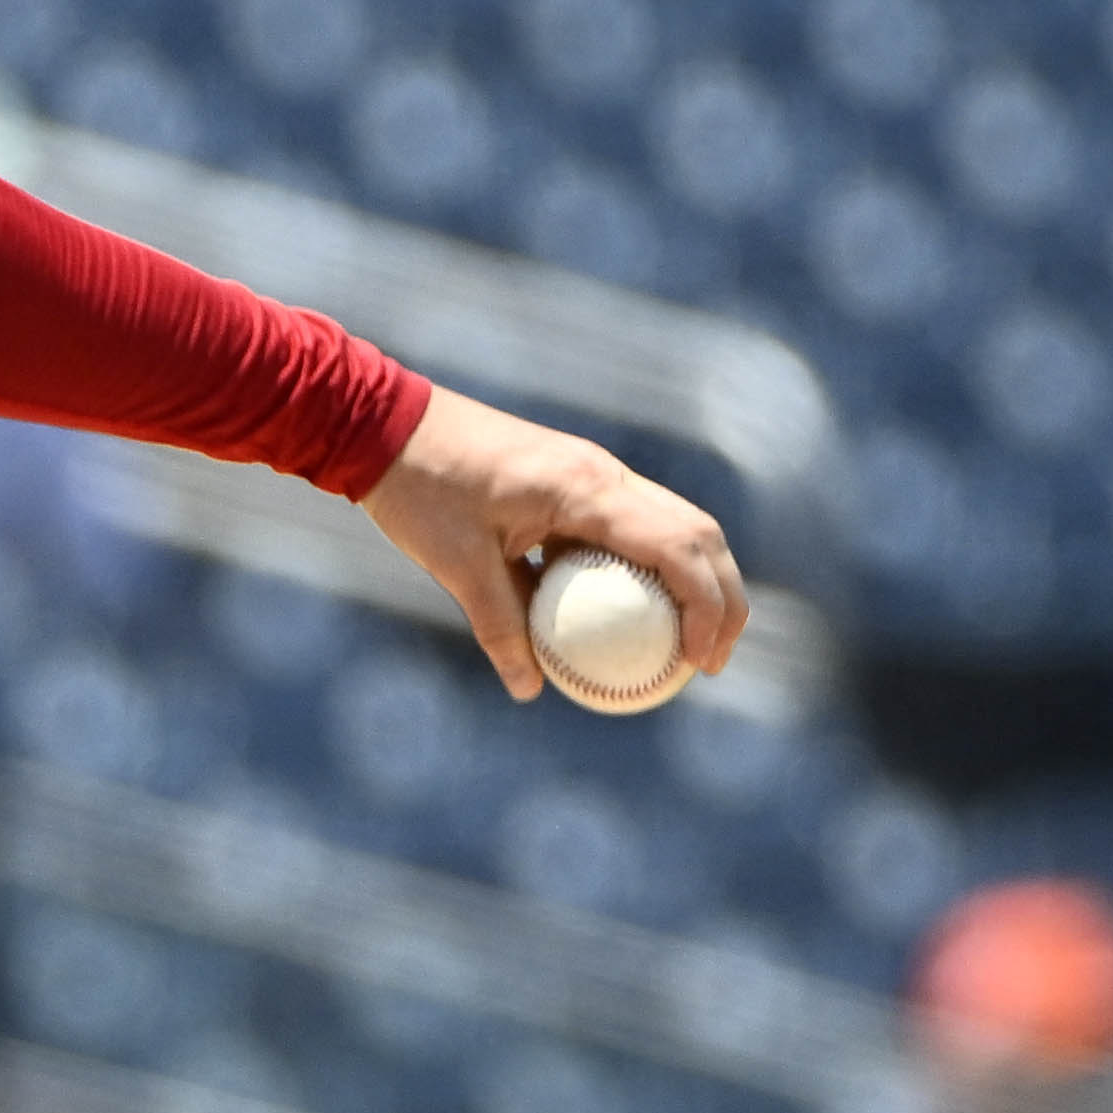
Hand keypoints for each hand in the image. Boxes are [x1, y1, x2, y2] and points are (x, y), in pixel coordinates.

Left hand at [357, 387, 744, 704]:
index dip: (706, 608)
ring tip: (692, 645)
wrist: (388, 424)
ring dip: (699, 581)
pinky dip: (655, 569)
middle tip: (711, 663)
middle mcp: (606, 475)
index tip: (698, 663)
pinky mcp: (578, 480)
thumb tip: (529, 689)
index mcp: (587, 490)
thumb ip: (499, 626)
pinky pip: (636, 526)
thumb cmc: (419, 488)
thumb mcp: (454, 564)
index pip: (680, 548)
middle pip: (700, 535)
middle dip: (723, 599)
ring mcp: (596, 472)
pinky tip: (636, 615)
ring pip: (678, 525)